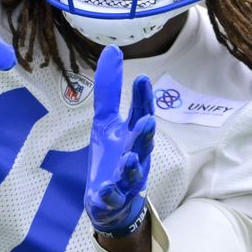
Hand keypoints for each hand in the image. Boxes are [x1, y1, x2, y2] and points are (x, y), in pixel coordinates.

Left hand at [85, 45, 155, 235]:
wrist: (111, 201)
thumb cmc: (112, 155)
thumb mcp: (105, 120)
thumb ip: (109, 89)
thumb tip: (113, 50)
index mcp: (132, 136)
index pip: (140, 113)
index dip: (142, 98)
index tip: (142, 78)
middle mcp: (134, 156)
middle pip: (143, 144)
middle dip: (145, 133)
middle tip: (146, 120)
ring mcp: (126, 180)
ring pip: (132, 174)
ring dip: (132, 165)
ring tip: (130, 157)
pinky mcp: (112, 199)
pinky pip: (113, 197)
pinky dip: (110, 194)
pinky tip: (105, 189)